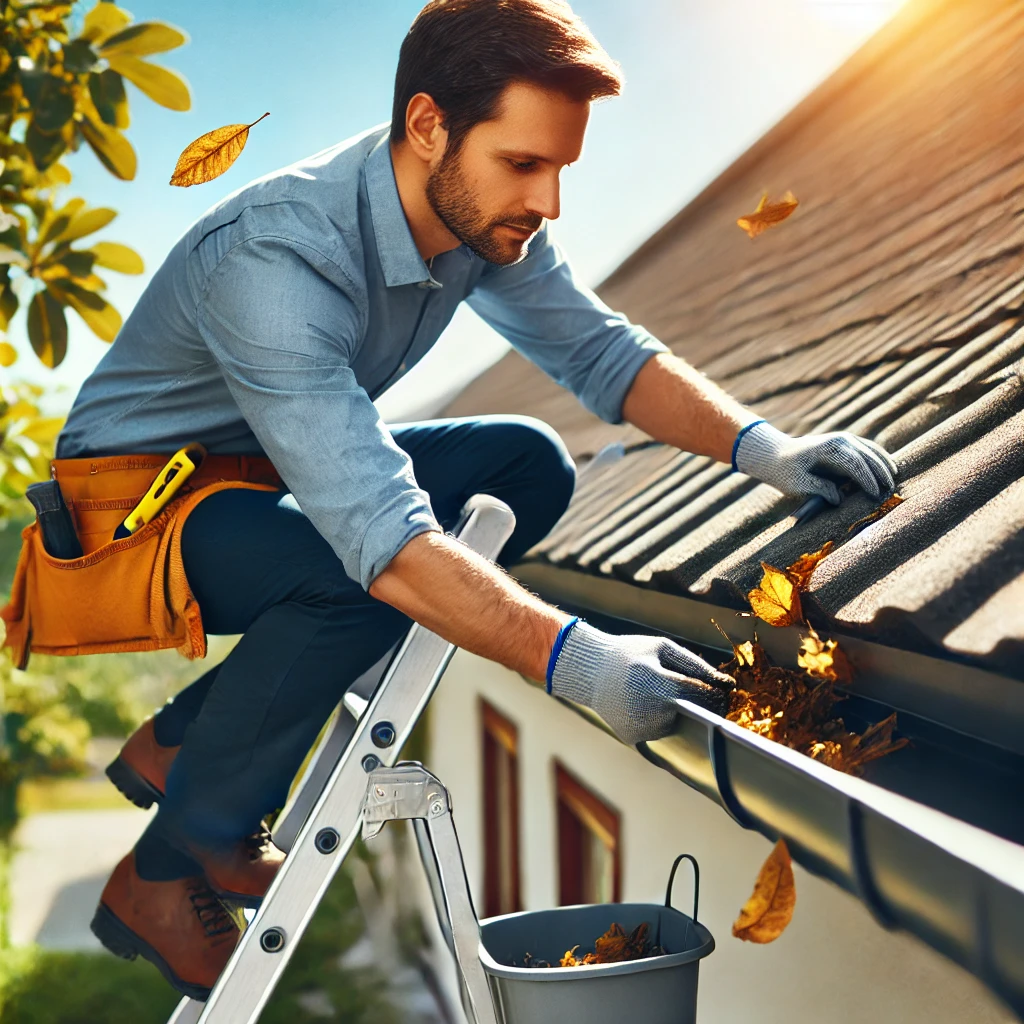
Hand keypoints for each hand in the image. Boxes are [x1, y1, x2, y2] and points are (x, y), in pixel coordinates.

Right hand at [548, 621, 732, 744]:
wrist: (590, 670)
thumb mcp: (662, 648)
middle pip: (691, 713)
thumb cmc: (631, 654)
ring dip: (676, 713)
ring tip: (658, 694)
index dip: (716, 694)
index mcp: (657, 682)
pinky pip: (657, 731)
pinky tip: (643, 704)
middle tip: (691, 691)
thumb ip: (695, 665)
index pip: (701, 695)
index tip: (722, 691)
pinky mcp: (632, 737)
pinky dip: (657, 720)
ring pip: (676, 725)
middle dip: (698, 704)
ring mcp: (640, 726)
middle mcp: (649, 708)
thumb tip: (726, 684)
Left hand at [734, 420, 896, 504]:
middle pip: (867, 455)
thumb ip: (818, 489)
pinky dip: (879, 458)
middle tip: (891, 490)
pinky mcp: (846, 443)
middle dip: (880, 473)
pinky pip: (868, 450)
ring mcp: (844, 439)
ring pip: (871, 450)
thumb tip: (839, 498)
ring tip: (894, 480)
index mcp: (826, 449)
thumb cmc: (784, 472)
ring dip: (884, 464)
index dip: (866, 479)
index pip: (853, 463)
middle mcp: (838, 440)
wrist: (775, 454)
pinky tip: (889, 469)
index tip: (875, 494)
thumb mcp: (796, 483)